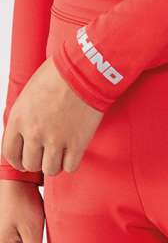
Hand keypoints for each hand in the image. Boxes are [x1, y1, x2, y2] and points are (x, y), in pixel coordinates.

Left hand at [2, 56, 102, 175]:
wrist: (82, 73)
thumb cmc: (57, 77)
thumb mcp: (28, 95)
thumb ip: (24, 117)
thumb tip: (26, 134)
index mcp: (18, 119)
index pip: (10, 153)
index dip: (17, 161)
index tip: (24, 162)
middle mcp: (34, 133)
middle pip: (30, 164)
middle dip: (37, 162)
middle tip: (45, 157)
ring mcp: (56, 140)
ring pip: (50, 170)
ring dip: (54, 165)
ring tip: (59, 156)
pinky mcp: (77, 144)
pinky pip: (70, 167)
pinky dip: (70, 163)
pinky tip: (72, 154)